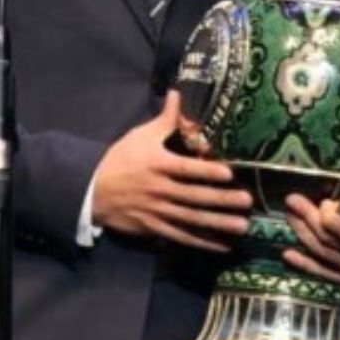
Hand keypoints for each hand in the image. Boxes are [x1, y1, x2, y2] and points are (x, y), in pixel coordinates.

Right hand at [91, 91, 251, 251]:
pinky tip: (222, 245)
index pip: (185, 169)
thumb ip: (165, 119)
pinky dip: (201, 242)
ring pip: (191, 219)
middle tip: (246, 201)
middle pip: (194, 196)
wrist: (92, 190)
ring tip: (241, 226)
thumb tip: (178, 94)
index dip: (207, 171)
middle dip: (221, 200)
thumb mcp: (140, 136)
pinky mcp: (154, 228)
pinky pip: (181, 236)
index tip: (228, 174)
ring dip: (217, 223)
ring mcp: (157, 211)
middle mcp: (159, 190)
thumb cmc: (120, 159)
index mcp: (157, 165)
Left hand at [283, 168, 339, 286]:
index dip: (330, 217)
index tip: (324, 201)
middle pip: (328, 240)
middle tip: (292, 200)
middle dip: (308, 219)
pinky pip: (323, 273)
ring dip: (302, 234)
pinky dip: (304, 265)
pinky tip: (287, 254)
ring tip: (289, 214)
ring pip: (322, 254)